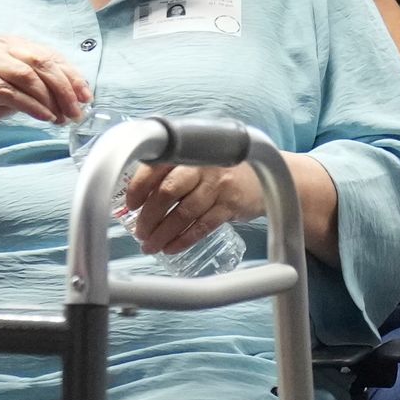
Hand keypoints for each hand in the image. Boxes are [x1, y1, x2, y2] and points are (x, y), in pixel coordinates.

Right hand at [0, 32, 90, 133]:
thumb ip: (39, 88)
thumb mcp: (15, 89)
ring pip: (29, 77)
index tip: (86, 97)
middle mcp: (0, 47)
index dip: (72, 76)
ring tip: (62, 118)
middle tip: (77, 111)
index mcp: (12, 43)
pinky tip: (45, 118)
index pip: (51, 56)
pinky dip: (32, 107)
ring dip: (50, 100)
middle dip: (65, 89)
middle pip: (43, 64)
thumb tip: (73, 101)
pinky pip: (11, 93)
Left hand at [117, 155, 262, 254]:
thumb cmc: (224, 171)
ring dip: (163, 233)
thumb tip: (137, 196)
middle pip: (168, 191)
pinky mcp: (230, 205)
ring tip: (151, 245)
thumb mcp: (199, 161)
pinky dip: (184, 239)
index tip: (130, 205)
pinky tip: (172, 247)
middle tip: (140, 233)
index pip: (156, 167)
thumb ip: (171, 171)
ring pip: (184, 213)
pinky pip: (202, 226)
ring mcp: (218, 186)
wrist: (269, 175)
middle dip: (149, 216)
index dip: (139, 187)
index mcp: (189, 152)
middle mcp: (202, 166)